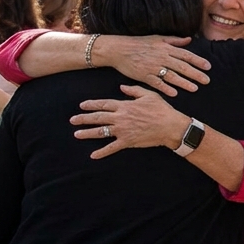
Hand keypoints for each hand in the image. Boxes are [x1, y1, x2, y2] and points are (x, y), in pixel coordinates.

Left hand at [70, 84, 190, 159]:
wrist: (170, 126)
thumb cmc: (161, 109)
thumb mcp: (149, 95)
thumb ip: (134, 90)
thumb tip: (121, 87)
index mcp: (125, 106)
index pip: (104, 104)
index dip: (92, 104)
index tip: (82, 105)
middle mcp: (121, 118)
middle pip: (98, 118)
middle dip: (83, 119)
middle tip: (73, 120)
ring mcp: (123, 130)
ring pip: (101, 132)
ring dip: (88, 133)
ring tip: (77, 134)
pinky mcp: (127, 141)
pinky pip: (112, 148)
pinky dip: (102, 152)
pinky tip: (93, 155)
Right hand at [95, 35, 209, 96]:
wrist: (119, 49)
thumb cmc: (139, 43)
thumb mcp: (158, 38)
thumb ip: (174, 40)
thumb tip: (189, 39)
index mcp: (166, 48)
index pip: (186, 55)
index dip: (198, 61)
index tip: (208, 67)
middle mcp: (162, 57)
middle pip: (182, 67)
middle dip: (196, 74)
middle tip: (206, 80)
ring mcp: (153, 67)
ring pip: (172, 76)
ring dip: (184, 83)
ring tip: (195, 88)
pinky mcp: (144, 76)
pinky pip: (157, 83)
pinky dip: (166, 88)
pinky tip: (174, 94)